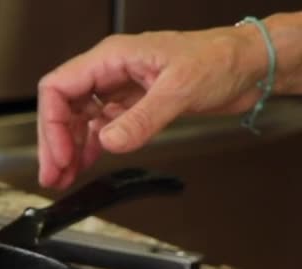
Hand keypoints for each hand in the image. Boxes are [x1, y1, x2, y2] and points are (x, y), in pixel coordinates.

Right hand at [36, 26, 269, 189]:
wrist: (248, 65)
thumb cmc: (219, 59)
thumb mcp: (179, 90)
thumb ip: (142, 118)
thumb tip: (111, 141)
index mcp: (113, 57)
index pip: (60, 87)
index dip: (53, 124)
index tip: (61, 155)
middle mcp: (112, 71)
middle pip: (65, 106)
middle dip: (56, 142)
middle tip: (54, 175)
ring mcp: (123, 88)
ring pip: (81, 118)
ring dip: (71, 148)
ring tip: (65, 177)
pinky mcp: (137, 104)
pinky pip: (103, 126)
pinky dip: (93, 147)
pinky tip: (88, 164)